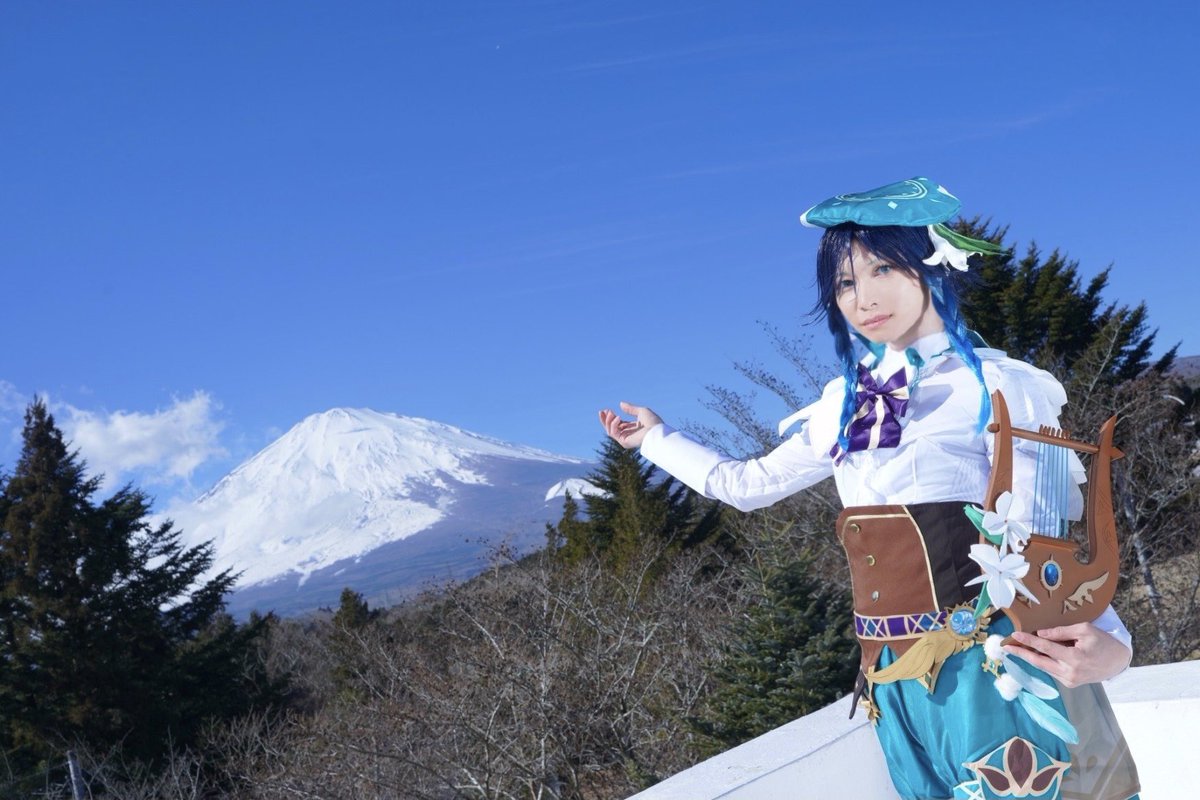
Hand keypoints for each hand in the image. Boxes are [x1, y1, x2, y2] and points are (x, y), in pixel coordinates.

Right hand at [598, 401, 662, 449]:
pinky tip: (618, 417)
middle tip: (601, 411)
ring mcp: (625, 439)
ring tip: (610, 412)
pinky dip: (613, 424)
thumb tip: (621, 404)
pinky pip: (613, 433)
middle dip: (605, 419)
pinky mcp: (624, 442)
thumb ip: (630, 408)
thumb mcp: (641, 411)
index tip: (607, 409)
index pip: (617, 423)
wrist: (657, 431)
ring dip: (608, 421)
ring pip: (610, 431)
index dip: (611, 416)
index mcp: (632, 428)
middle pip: (611, 428)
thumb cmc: (653, 422)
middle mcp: (628, 434)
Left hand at [1003, 622, 1131, 687]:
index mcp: (1074, 658)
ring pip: (1043, 667)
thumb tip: (1040, 634)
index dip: (1028, 641)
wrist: (1117, 662)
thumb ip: (1060, 632)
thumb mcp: (1084, 630)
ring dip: (1030, 657)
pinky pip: (1051, 670)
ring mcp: (1070, 680)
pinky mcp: (1070, 684)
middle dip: (1021, 654)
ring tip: (1016, 647)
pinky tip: (1035, 653)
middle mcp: (1070, 672)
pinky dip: (1042, 661)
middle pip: (1039, 662)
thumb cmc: (1102, 642)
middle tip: (1006, 646)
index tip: (1014, 636)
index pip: (1045, 648)